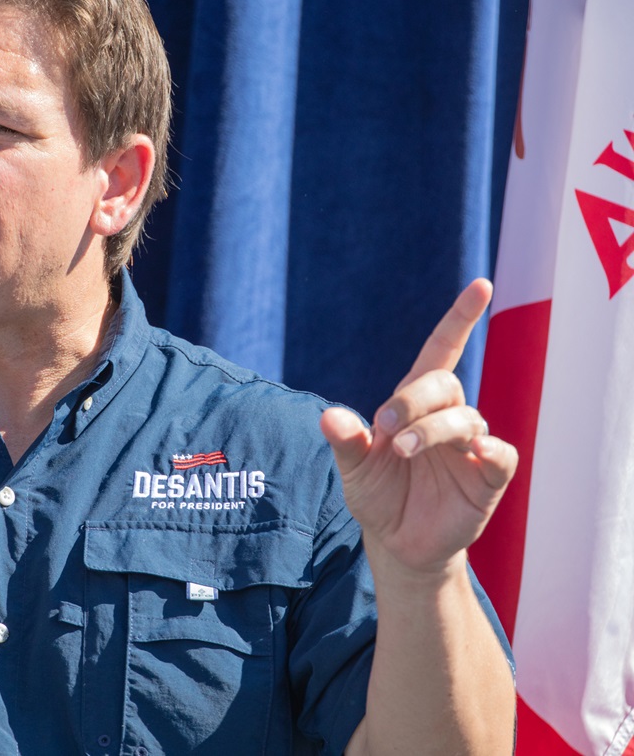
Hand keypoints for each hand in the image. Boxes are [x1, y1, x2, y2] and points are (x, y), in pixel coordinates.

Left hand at [319, 279, 517, 577]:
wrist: (396, 542)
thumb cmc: (377, 494)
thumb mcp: (353, 469)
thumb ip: (345, 441)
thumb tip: (327, 415)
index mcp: (413, 403)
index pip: (442, 350)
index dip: (460, 318)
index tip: (481, 285)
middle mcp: (447, 417)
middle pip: (443, 385)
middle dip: (414, 400)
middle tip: (386, 428)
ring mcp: (470, 447)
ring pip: (465, 419)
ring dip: (433, 430)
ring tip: (400, 449)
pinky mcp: (488, 478)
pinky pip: (500, 455)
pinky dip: (489, 450)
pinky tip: (475, 451)